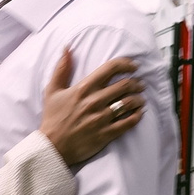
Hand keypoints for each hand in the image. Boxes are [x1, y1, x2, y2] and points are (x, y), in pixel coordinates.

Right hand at [38, 49, 145, 166]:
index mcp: (83, 88)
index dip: (126, 64)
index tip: (133, 66)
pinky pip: (128, 123)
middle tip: (139, 84)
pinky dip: (137, 116)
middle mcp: (94, 101)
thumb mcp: (52, 91)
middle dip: (136, 83)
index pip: (110, 69)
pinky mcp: (106, 134)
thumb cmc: (52, 118)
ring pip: (129, 103)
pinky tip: (139, 114)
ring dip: (139, 99)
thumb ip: (61, 68)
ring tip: (140, 99)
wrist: (52, 147)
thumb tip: (67, 48)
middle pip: (125, 85)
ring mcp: (101, 118)